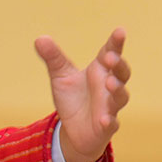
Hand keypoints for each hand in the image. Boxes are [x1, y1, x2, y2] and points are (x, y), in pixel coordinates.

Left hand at [34, 28, 131, 161]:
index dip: (116, 43)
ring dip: (117, 89)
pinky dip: (110, 120)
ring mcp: (110, 106)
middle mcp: (109, 86)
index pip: (110, 53)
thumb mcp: (60, 76)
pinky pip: (112, 123)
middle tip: (109, 57)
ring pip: (120, 97)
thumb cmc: (72, 98)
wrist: (74, 129)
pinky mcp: (106, 125)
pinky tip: (105, 119)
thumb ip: (53, 58)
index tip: (119, 31)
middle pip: (121, 73)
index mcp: (100, 70)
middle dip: (118, 64)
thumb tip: (40, 38)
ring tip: (109, 83)